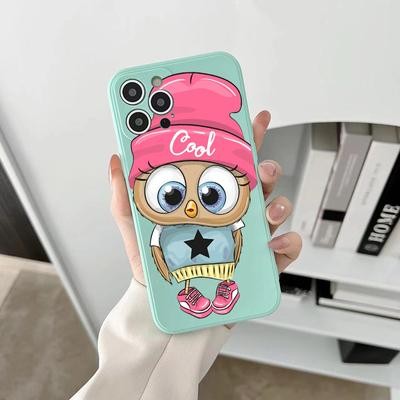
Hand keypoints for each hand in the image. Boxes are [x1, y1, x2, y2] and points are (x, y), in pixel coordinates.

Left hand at [109, 110, 301, 284]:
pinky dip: (287, 244)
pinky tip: (272, 244)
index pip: (230, 164)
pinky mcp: (259, 264)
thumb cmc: (152, 263)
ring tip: (267, 210)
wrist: (161, 304)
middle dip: (268, 169)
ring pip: (276, 211)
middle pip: (260, 183)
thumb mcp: (135, 223)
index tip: (253, 119)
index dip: (246, 139)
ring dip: (279, 204)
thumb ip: (124, 192)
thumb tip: (117, 161)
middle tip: (260, 169)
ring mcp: (248, 238)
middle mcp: (232, 214)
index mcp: (208, 200)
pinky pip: (285, 250)